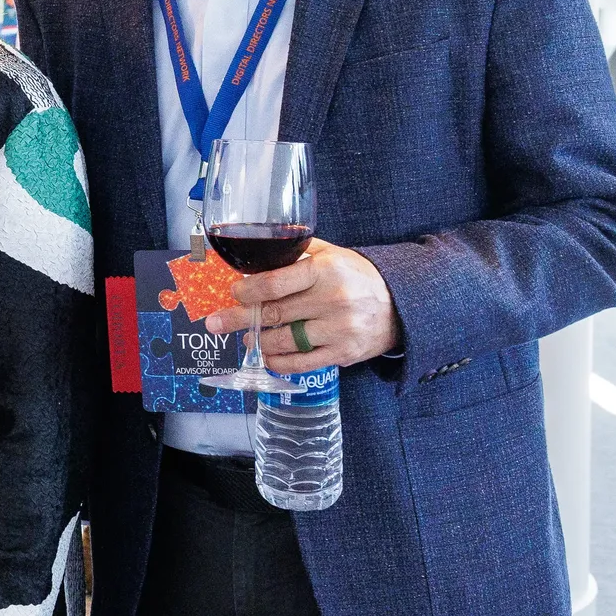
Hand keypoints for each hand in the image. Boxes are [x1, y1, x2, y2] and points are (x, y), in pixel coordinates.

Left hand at [205, 237, 402, 372]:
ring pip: (284, 340)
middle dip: (238, 319)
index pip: (275, 282)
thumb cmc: (357, 276)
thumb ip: (297, 253)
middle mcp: (331, 300)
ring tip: (246, 339)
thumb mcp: (331, 254)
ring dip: (259, 341)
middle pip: (274, 313)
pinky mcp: (343, 353)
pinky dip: (279, 361)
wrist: (400, 304)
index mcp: (325, 270)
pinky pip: (302, 362)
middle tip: (214, 323)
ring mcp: (338, 329)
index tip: (233, 293)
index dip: (248, 290)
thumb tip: (255, 256)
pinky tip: (267, 357)